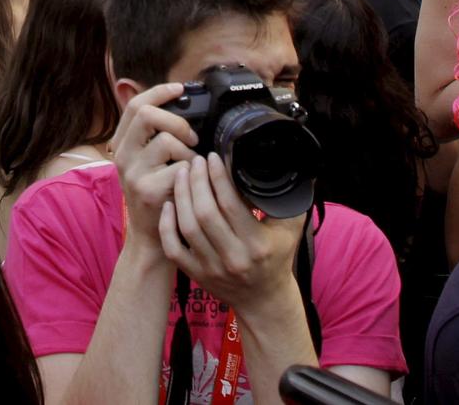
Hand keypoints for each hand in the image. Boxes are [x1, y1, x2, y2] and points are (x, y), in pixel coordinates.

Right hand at [111, 82, 197, 249]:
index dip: (159, 92)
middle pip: (147, 114)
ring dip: (188, 152)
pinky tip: (191, 184)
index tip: (179, 88)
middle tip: (191, 138)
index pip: (136, 105)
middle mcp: (122, 156)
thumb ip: (155, 136)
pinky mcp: (149, 191)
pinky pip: (180, 166)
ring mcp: (133, 174)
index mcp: (122, 145)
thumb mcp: (147, 162)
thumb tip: (181, 104)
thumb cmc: (158, 195)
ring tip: (190, 168)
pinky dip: (193, 172)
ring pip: (167, 140)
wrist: (152, 239)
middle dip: (177, 120)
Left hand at [159, 151, 309, 312]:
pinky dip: (167, 226)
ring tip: (182, 175)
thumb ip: (288, 201)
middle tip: (196, 161)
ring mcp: (211, 268)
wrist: (264, 300)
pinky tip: (168, 205)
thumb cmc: (278, 258)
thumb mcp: (291, 230)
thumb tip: (290, 167)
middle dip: (197, 182)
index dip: (218, 177)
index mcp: (257, 244)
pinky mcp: (196, 275)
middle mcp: (233, 257)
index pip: (230, 204)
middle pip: (205, 213)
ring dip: (181, 197)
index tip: (213, 157)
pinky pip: (173, 249)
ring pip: (187, 227)